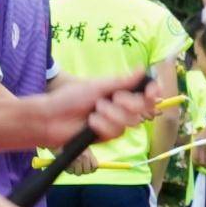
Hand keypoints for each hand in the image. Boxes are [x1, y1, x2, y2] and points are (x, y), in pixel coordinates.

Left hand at [19, 70, 150, 153]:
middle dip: (129, 103)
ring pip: (130, 122)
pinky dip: (102, 125)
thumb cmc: (70, 98)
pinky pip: (116, 132)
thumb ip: (122, 81)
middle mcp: (120, 107)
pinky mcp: (107, 136)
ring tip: (94, 111)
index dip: (154, 92)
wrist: (51, 118)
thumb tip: (142, 69)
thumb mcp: (97, 85)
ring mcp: (115, 122)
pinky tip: (90, 123)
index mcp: (119, 92)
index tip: (152, 92)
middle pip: (142, 108)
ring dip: (111, 114)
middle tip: (112, 98)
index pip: (145, 93)